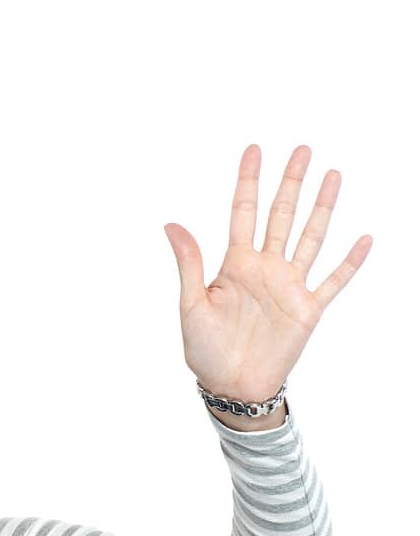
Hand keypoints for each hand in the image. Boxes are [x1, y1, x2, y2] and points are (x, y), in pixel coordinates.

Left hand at [164, 144, 369, 404]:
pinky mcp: (308, 310)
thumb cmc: (204, 349)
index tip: (254, 150)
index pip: (243, 213)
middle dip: (291, 183)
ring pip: (310, 237)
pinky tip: (364, 238)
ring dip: (322, 208)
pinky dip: (349, 262)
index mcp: (235, 264)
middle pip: (281, 216)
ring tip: (332, 175)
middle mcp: (265, 268)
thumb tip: (171, 224)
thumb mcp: (190, 304)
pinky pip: (334, 281)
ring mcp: (289, 286)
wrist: (230, 386)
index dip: (248, 182)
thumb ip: (189, 264)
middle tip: (302, 149)